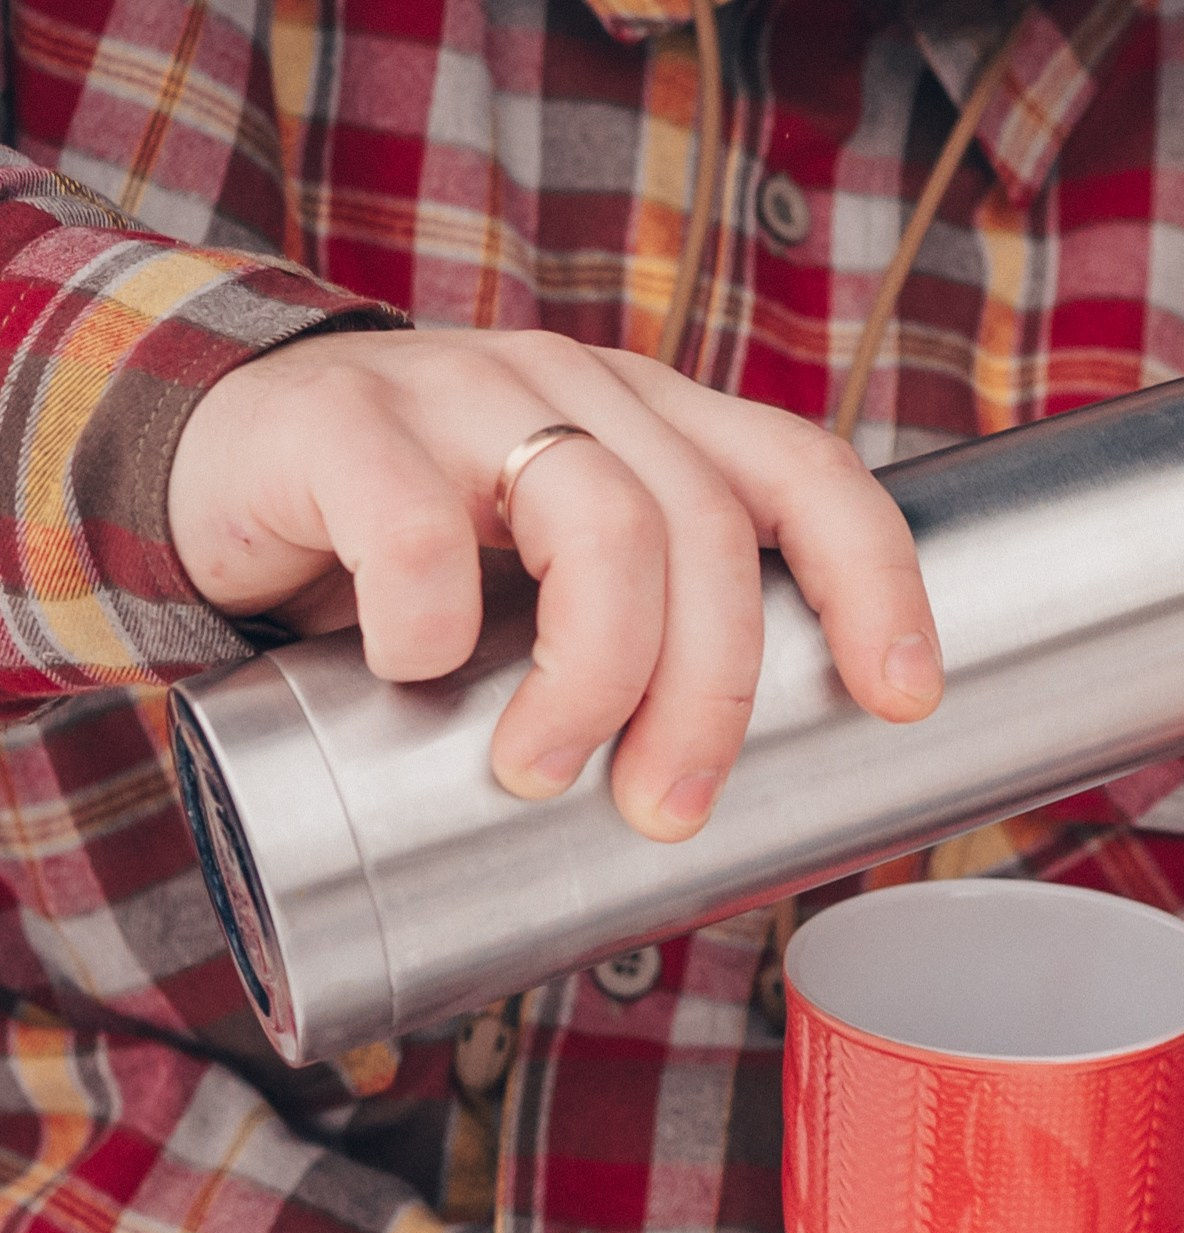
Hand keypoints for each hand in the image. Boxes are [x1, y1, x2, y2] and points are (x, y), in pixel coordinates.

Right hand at [167, 328, 938, 840]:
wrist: (214, 466)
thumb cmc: (419, 557)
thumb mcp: (551, 585)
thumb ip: (639, 645)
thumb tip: (735, 827)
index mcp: (658, 426)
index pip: (807, 473)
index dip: (876, 579)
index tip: (904, 698)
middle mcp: (579, 389)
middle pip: (703, 528)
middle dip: (711, 691)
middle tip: (667, 808)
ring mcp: (462, 390)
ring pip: (598, 519)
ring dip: (594, 675)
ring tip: (540, 771)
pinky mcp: (338, 422)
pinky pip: (413, 523)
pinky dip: (427, 621)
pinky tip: (412, 670)